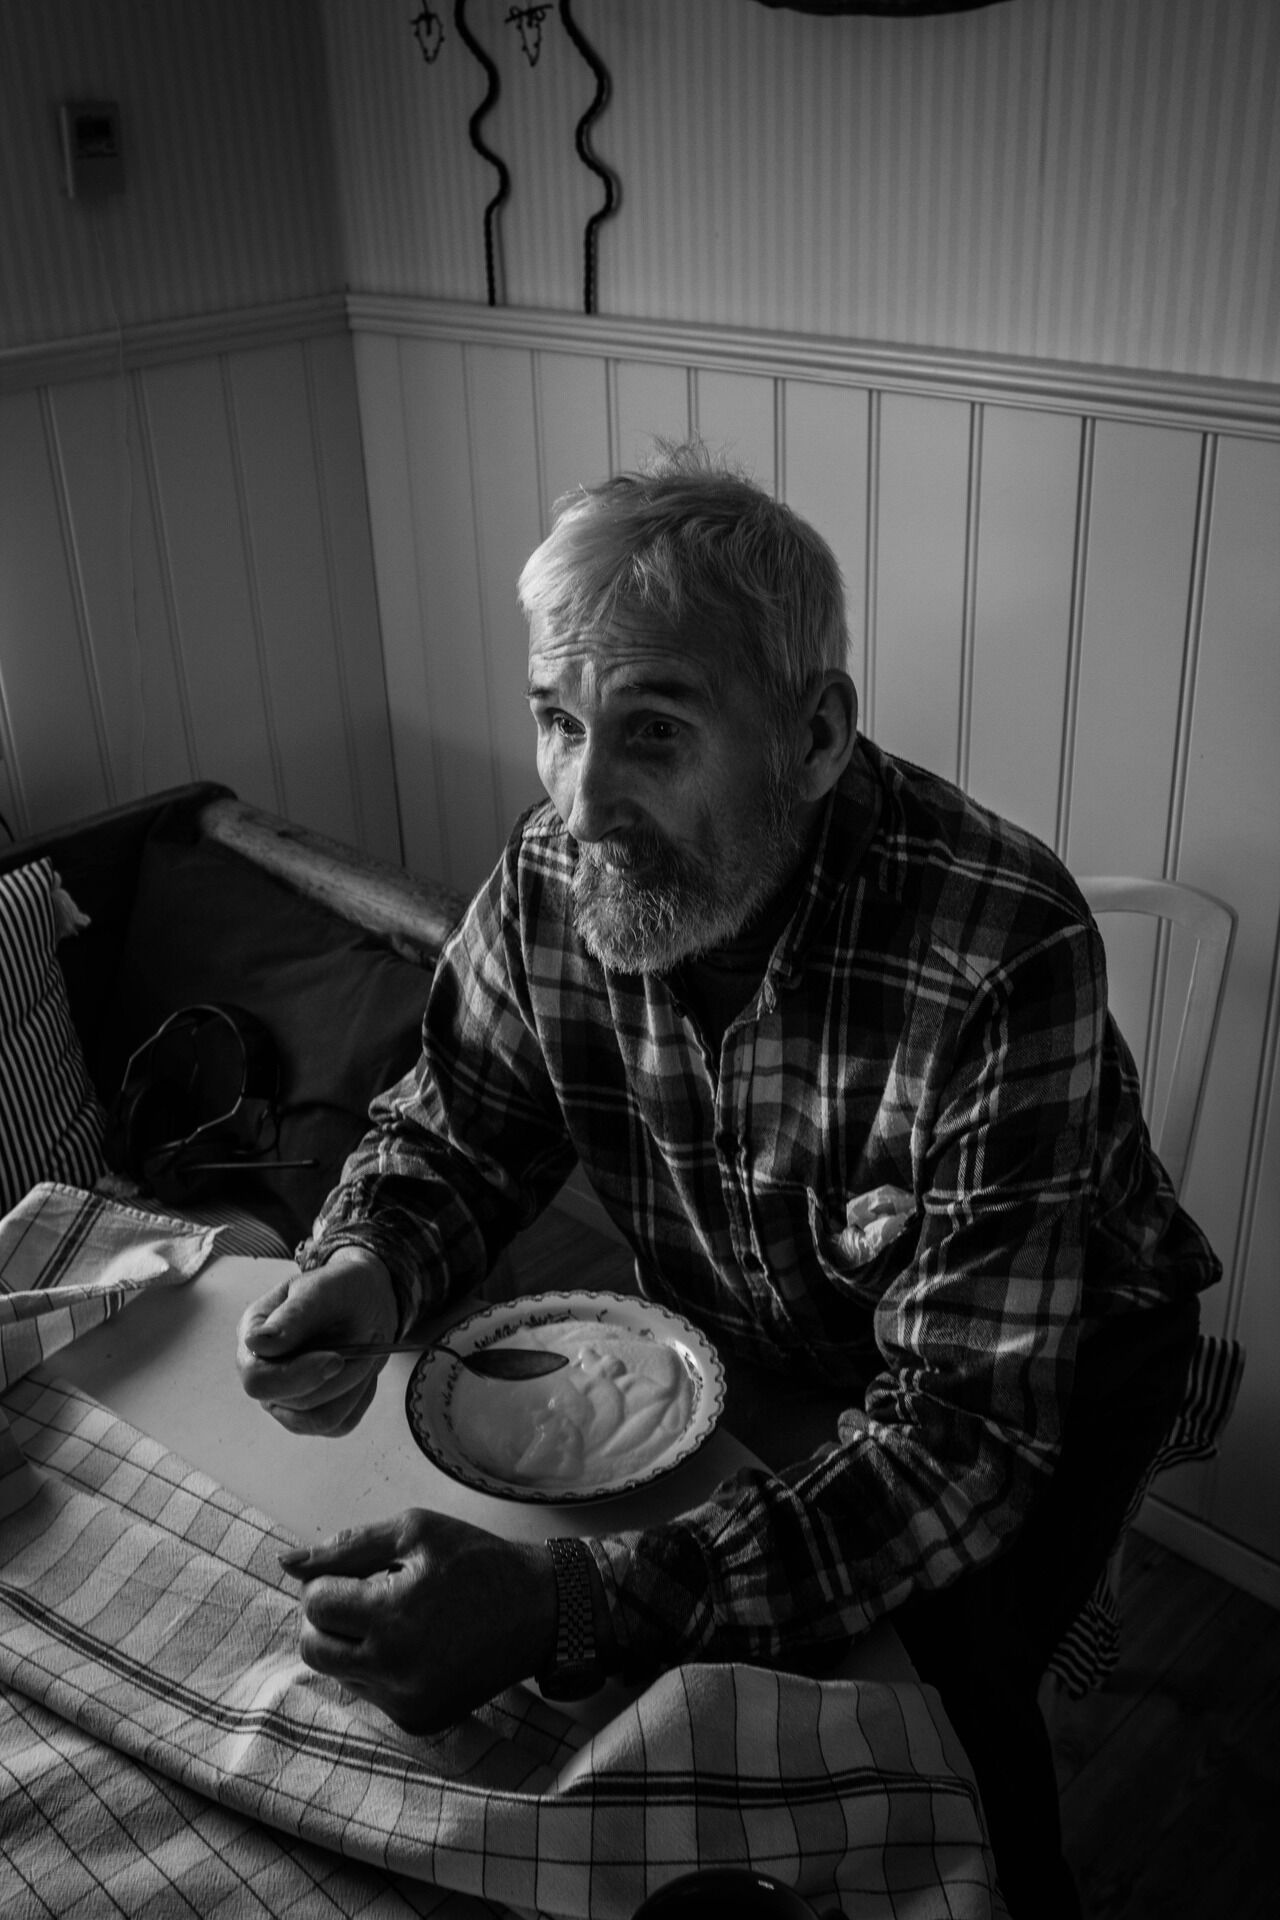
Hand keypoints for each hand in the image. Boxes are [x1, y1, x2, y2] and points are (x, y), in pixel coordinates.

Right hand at [236, 1246, 398, 1435]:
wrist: (367, 1302)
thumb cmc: (341, 1290)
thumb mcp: (322, 1290)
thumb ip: (292, 1316)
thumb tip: (256, 1343)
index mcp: (253, 1338)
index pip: (257, 1380)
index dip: (296, 1376)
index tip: (337, 1358)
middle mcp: (263, 1374)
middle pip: (293, 1404)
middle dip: (336, 1378)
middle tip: (364, 1348)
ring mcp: (285, 1400)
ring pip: (319, 1419)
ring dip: (353, 1386)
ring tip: (365, 1354)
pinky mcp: (312, 1417)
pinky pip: (340, 1424)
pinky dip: (360, 1397)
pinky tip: (362, 1369)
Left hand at [280, 1509, 556, 1732]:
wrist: (540, 1612)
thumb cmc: (478, 1561)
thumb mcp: (415, 1532)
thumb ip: (347, 1546)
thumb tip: (286, 1562)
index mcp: (392, 1618)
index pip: (315, 1604)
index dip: (330, 1580)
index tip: (361, 1572)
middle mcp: (394, 1670)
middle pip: (314, 1647)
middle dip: (328, 1617)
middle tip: (364, 1594)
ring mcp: (406, 1704)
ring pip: (339, 1673)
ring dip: (351, 1643)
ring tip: (395, 1617)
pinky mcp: (419, 1722)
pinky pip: (370, 1694)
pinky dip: (377, 1668)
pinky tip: (413, 1644)